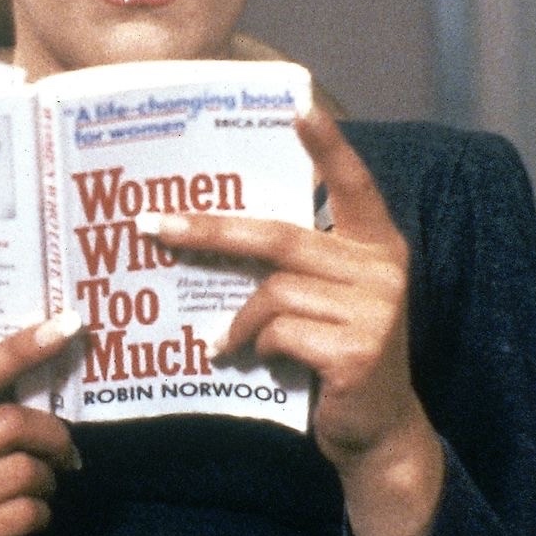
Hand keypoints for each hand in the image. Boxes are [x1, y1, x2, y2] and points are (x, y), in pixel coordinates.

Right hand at [0, 314, 82, 535]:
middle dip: (54, 435)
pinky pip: (27, 514)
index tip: (66, 324)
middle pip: (12, 423)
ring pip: (26, 471)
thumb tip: (36, 378)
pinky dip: (41, 515)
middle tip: (67, 453)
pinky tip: (29, 519)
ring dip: (47, 482)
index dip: (22, 346)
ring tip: (39, 491)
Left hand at [144, 108, 443, 535]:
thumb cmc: (337, 356)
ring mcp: (375, 309)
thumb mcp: (325, 301)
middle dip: (210, 228)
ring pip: (272, 292)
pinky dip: (254, 347)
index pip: (353, 184)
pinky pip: (278, 333)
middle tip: (153, 223)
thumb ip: (295, 266)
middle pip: (280, 236)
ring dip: (239, 321)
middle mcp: (382, 268)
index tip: (301, 104)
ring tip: (226, 342)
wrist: (377, 431)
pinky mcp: (357, 350)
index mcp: (377, 244)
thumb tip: (215, 236)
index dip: (328, 146)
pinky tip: (255, 361)